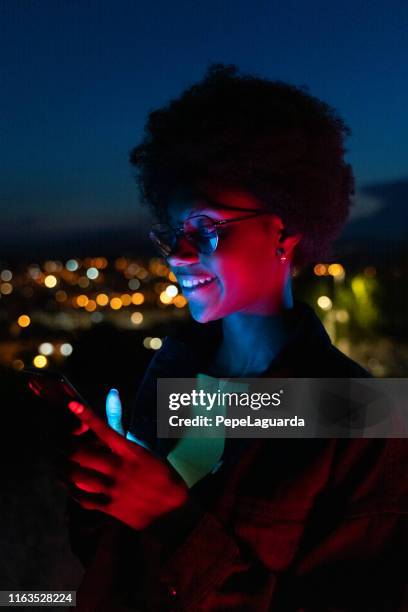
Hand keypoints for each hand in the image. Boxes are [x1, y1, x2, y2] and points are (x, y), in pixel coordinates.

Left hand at [64, 397, 187, 529]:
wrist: (172, 509)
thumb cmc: (159, 474)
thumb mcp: (142, 448)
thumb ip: (120, 425)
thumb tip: (112, 394)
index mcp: (130, 451)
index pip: (105, 429)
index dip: (86, 416)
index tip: (72, 405)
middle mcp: (120, 468)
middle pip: (81, 454)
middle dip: (64, 449)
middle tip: (56, 446)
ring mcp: (113, 488)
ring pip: (77, 477)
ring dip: (63, 470)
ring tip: (58, 466)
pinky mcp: (110, 507)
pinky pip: (83, 499)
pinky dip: (72, 491)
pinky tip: (70, 486)